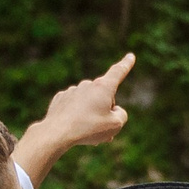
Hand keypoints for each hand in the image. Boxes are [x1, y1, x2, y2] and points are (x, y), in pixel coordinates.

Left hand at [13, 55, 135, 184]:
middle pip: (103, 96)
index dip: (126, 65)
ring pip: (88, 102)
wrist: (57, 133)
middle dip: (105, 110)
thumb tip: (115, 110)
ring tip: (86, 130)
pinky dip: (76, 115)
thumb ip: (121, 115)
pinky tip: (73, 125)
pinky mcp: (61, 98)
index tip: (130, 56)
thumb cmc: (89, 128)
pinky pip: (74, 106)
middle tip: (101, 127)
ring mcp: (73, 90)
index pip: (118, 72)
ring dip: (91, 114)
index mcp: (103, 87)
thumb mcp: (115, 126)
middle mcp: (87, 84)